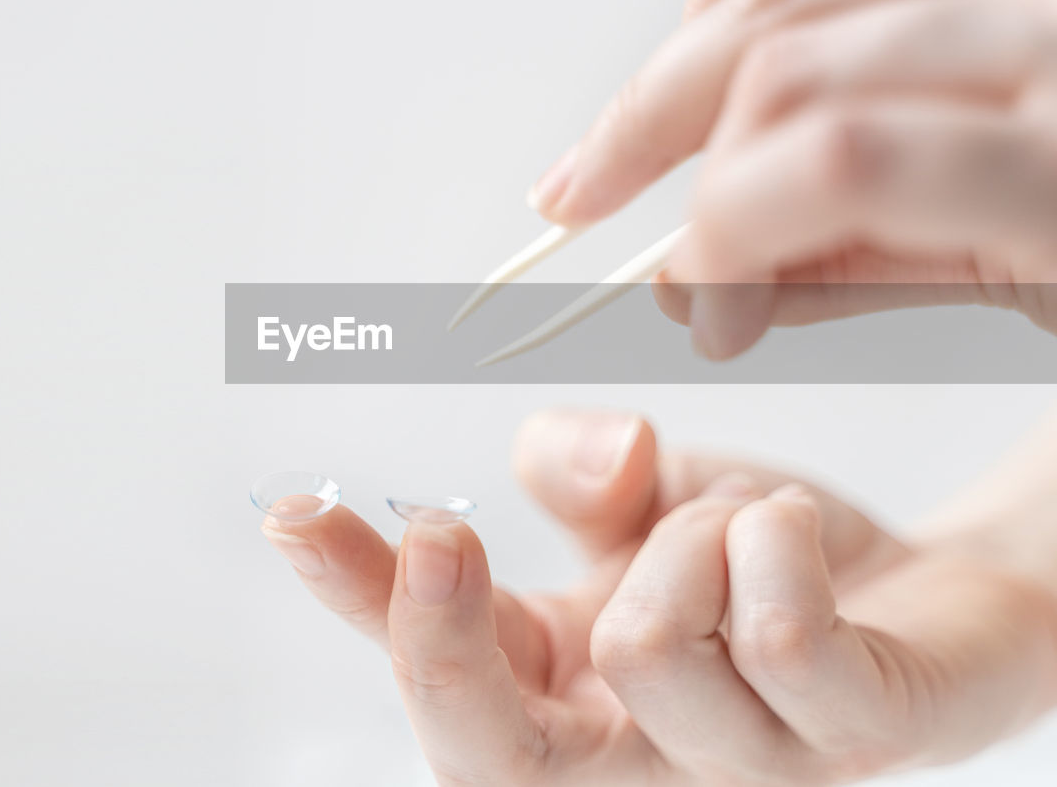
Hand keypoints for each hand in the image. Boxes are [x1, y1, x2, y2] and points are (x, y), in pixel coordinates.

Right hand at [261, 409, 1056, 783]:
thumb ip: (586, 474)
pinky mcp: (854, 738)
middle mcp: (630, 746)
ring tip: (734, 513)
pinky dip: (768, 534)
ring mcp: (741, 763)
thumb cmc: (762, 555)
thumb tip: (574, 453)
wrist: (918, 583)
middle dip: (438, 637)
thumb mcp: (647, 498)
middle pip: (489, 760)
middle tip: (440, 531)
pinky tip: (789, 522)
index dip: (351, 597)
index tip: (290, 511)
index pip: (430, 661)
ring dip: (681, 532)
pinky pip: (780, 640)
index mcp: (559, 679)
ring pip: (645, 652)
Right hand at [529, 0, 1056, 358]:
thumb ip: (883, 281)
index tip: (699, 310)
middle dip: (652, 145)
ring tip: (614, 135)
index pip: (828, 164)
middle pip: (784, 59)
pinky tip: (705, 14)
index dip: (721, 240)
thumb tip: (727, 293)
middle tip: (575, 204)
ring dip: (676, 62)